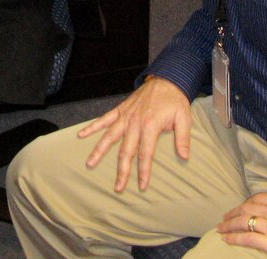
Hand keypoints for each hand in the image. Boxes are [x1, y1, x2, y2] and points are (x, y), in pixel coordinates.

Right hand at [76, 76, 191, 191]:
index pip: (145, 154)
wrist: (166, 79)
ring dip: (99, 151)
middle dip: (122, 170)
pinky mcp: (120, 110)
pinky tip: (81, 135)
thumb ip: (182, 138)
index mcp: (150, 126)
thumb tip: (185, 157)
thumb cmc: (175, 100)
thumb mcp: (184, 118)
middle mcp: (134, 122)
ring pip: (109, 136)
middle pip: (125, 151)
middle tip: (118, 187)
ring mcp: (125, 116)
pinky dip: (92, 127)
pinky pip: (104, 119)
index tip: (142, 186)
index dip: (144, 171)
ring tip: (90, 163)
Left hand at [217, 181, 266, 257]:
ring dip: (229, 225)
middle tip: (225, 218)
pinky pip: (247, 238)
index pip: (259, 199)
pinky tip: (226, 239)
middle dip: (233, 213)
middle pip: (247, 209)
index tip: (241, 208)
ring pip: (243, 221)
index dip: (247, 203)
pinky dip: (234, 237)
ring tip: (221, 229)